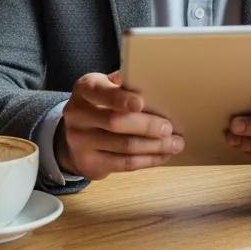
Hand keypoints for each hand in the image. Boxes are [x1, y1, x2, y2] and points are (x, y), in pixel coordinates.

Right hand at [54, 71, 183, 179]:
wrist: (77, 132)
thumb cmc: (102, 102)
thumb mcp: (107, 86)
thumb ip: (125, 85)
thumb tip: (154, 86)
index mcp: (85, 89)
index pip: (101, 93)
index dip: (120, 99)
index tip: (140, 103)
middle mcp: (77, 115)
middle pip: (115, 122)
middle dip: (147, 126)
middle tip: (169, 128)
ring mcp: (80, 142)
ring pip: (124, 147)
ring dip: (153, 146)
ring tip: (174, 144)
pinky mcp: (89, 164)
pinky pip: (123, 164)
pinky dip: (147, 160)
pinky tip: (161, 156)